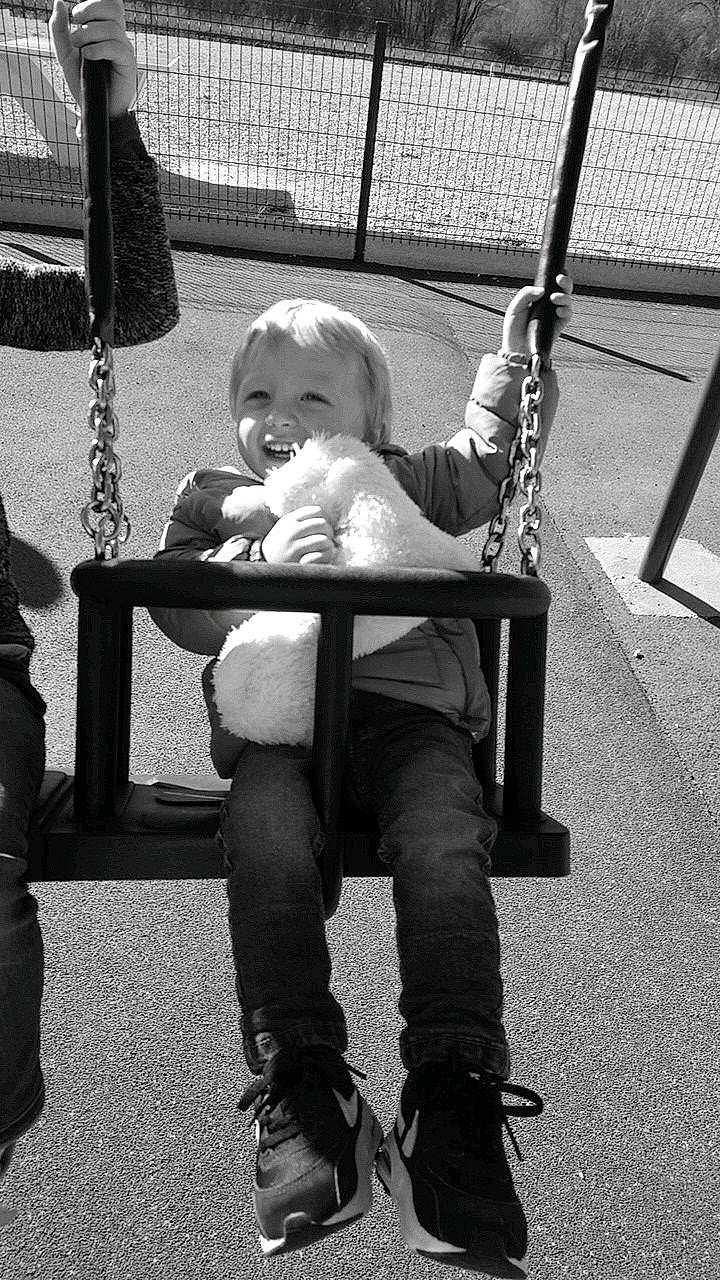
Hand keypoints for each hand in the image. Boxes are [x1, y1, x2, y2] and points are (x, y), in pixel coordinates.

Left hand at [49, 0, 136, 120]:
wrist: (93, 107)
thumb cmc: (83, 81)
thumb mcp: (65, 52)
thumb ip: (59, 29)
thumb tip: (60, 3)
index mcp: (104, 29)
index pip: (108, 2)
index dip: (92, 3)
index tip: (76, 17)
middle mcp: (116, 36)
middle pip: (112, 6)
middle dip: (90, 9)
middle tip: (77, 23)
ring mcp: (124, 49)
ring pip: (111, 27)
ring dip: (89, 34)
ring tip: (80, 49)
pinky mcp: (128, 64)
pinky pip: (115, 47)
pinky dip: (98, 49)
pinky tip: (89, 57)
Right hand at [261, 507, 336, 565]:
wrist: (264, 558)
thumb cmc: (280, 542)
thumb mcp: (285, 525)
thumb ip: (299, 518)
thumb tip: (320, 511)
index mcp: (290, 518)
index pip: (316, 511)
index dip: (323, 518)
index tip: (322, 527)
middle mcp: (292, 529)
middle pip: (322, 524)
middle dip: (328, 531)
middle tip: (327, 538)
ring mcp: (294, 543)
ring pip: (323, 539)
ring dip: (328, 545)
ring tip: (325, 548)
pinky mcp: (297, 557)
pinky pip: (319, 554)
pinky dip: (323, 555)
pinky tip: (320, 556)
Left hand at [502, 272, 573, 354]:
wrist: (516, 348)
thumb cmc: (514, 329)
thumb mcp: (515, 307)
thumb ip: (525, 294)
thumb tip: (542, 290)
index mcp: (540, 298)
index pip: (552, 283)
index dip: (558, 276)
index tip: (559, 270)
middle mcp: (550, 304)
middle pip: (564, 289)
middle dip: (565, 282)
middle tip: (560, 279)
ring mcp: (555, 314)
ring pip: (568, 300)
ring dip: (564, 296)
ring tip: (554, 298)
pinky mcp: (559, 325)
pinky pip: (568, 314)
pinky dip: (566, 310)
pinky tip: (558, 310)